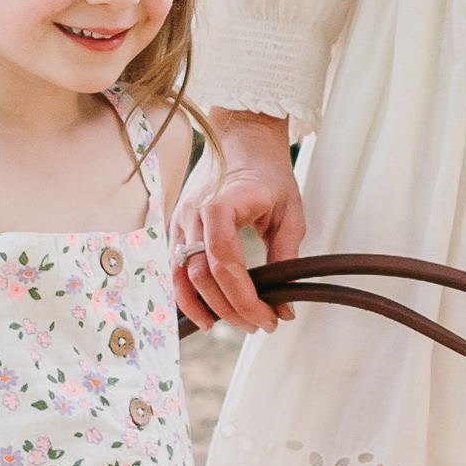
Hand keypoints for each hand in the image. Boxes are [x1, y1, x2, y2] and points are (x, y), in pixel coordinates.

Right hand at [176, 112, 302, 331]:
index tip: (269, 317)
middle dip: (230, 309)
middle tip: (260, 324)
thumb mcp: (290, 214)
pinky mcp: (177, 229)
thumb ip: (286, 258)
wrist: (243, 140)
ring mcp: (180, 222)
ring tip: (230, 325)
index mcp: (221, 206)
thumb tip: (285, 306)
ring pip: (181, 277)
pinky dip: (187, 295)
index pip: (225, 263)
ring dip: (204, 308)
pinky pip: (175, 270)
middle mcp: (193, 216)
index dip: (244, 298)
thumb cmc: (269, 173)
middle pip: (202, 276)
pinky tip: (206, 313)